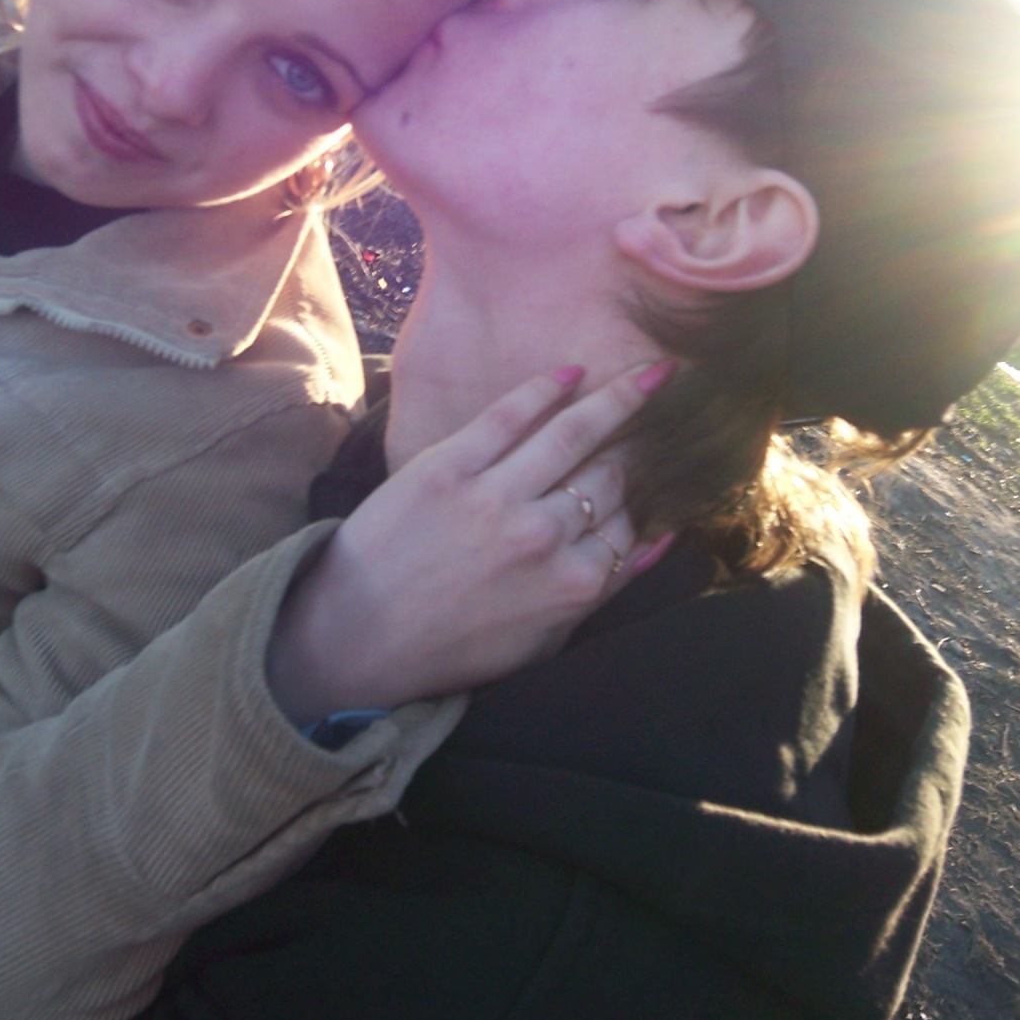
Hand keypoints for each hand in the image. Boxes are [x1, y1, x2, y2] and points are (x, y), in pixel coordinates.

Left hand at [268, 364, 673, 723]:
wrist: (358, 637)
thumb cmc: (452, 645)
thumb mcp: (543, 639)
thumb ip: (603, 589)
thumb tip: (661, 539)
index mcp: (572, 584)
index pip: (631, 522)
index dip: (647, 493)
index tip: (657, 467)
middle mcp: (544, 536)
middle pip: (611, 476)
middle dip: (637, 447)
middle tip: (656, 415)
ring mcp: (496, 498)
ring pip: (575, 434)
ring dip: (618, 399)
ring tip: (647, 374)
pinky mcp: (449, 467)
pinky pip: (510, 414)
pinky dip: (546, 389)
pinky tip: (571, 373)